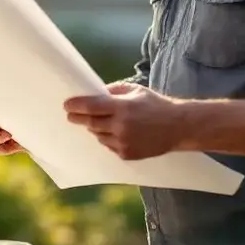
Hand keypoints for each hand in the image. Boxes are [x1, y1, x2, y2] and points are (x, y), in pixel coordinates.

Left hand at [63, 81, 183, 160]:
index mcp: (122, 107)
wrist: (178, 127)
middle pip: (91, 123)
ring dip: (95, 129)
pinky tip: (115, 133)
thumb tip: (93, 93)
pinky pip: (109, 146)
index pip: (91, 106)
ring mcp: (124, 142)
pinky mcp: (127, 154)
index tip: (66, 106)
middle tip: (71, 115)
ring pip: (98, 136)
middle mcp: (121, 126)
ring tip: (101, 122)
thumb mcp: (135, 90)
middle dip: (79, 118)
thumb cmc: (155, 105)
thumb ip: (113, 91)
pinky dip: (108, 139)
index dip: (76, 106)